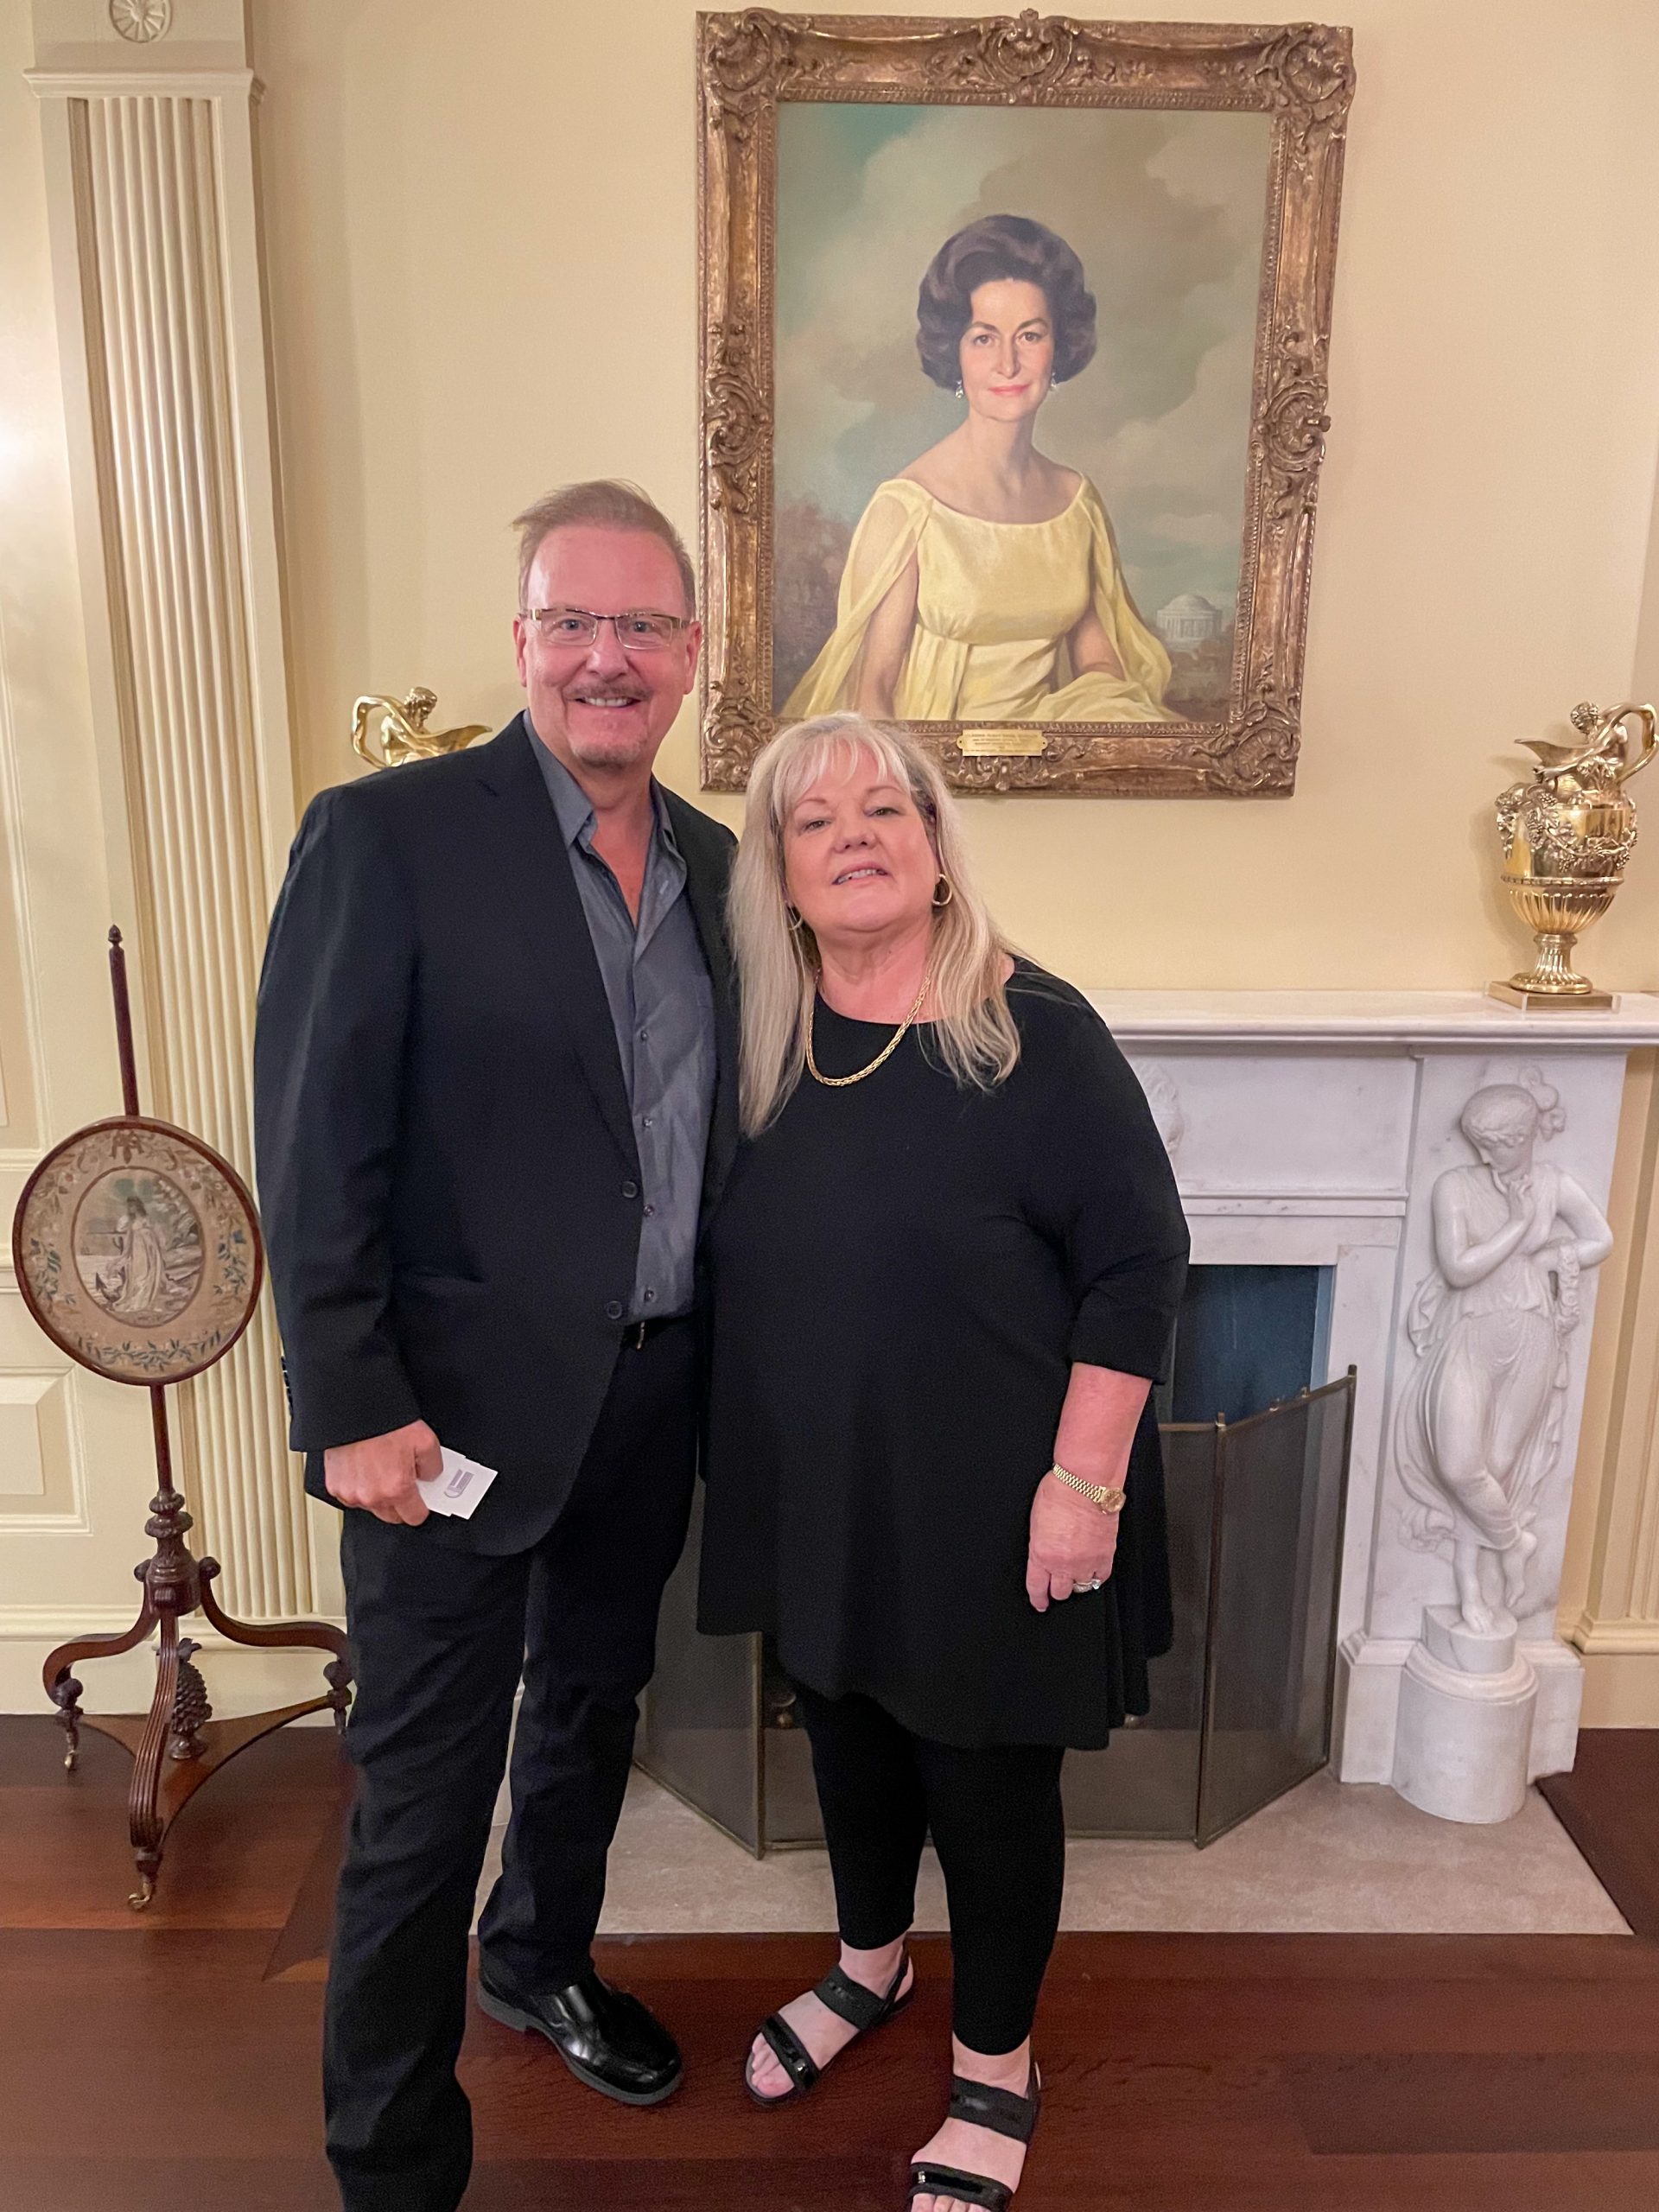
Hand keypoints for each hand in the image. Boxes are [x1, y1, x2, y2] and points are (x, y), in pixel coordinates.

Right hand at [323, 1419, 440, 1525]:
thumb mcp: (426, 1441)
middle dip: (400, 1502)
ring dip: (378, 1494)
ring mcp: (350, 1493)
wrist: (354, 1408)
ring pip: (371, 1505)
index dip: (421, 1507)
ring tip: (381, 1468)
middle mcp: (371, 1496)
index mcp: (396, 1489)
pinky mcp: (334, 1485)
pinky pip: (351, 1495)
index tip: (422, 1501)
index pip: (414, 1517)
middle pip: (391, 1515)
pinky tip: (364, 1468)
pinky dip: (358, 1487)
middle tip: (402, 1479)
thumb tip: (430, 1476)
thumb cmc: (385, 1422)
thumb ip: (433, 1467)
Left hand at [1025, 1471, 1119, 1611]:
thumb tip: (1044, 1552)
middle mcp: (1063, 1563)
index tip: (1040, 1603)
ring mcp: (1086, 1562)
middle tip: (1058, 1585)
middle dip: (1057, 1589)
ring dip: (1077, 1581)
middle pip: (1061, 1592)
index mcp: (1041, 1554)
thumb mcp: (1036, 1521)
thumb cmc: (1059, 1492)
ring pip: (1081, 1587)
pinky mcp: (1105, 1556)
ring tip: (1076, 1573)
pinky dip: (1097, 1575)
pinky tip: (1093, 1570)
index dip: (1038, 1598)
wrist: (1085, 1483)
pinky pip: (1101, 1577)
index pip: (1037, 1587)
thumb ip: (1040, 1543)